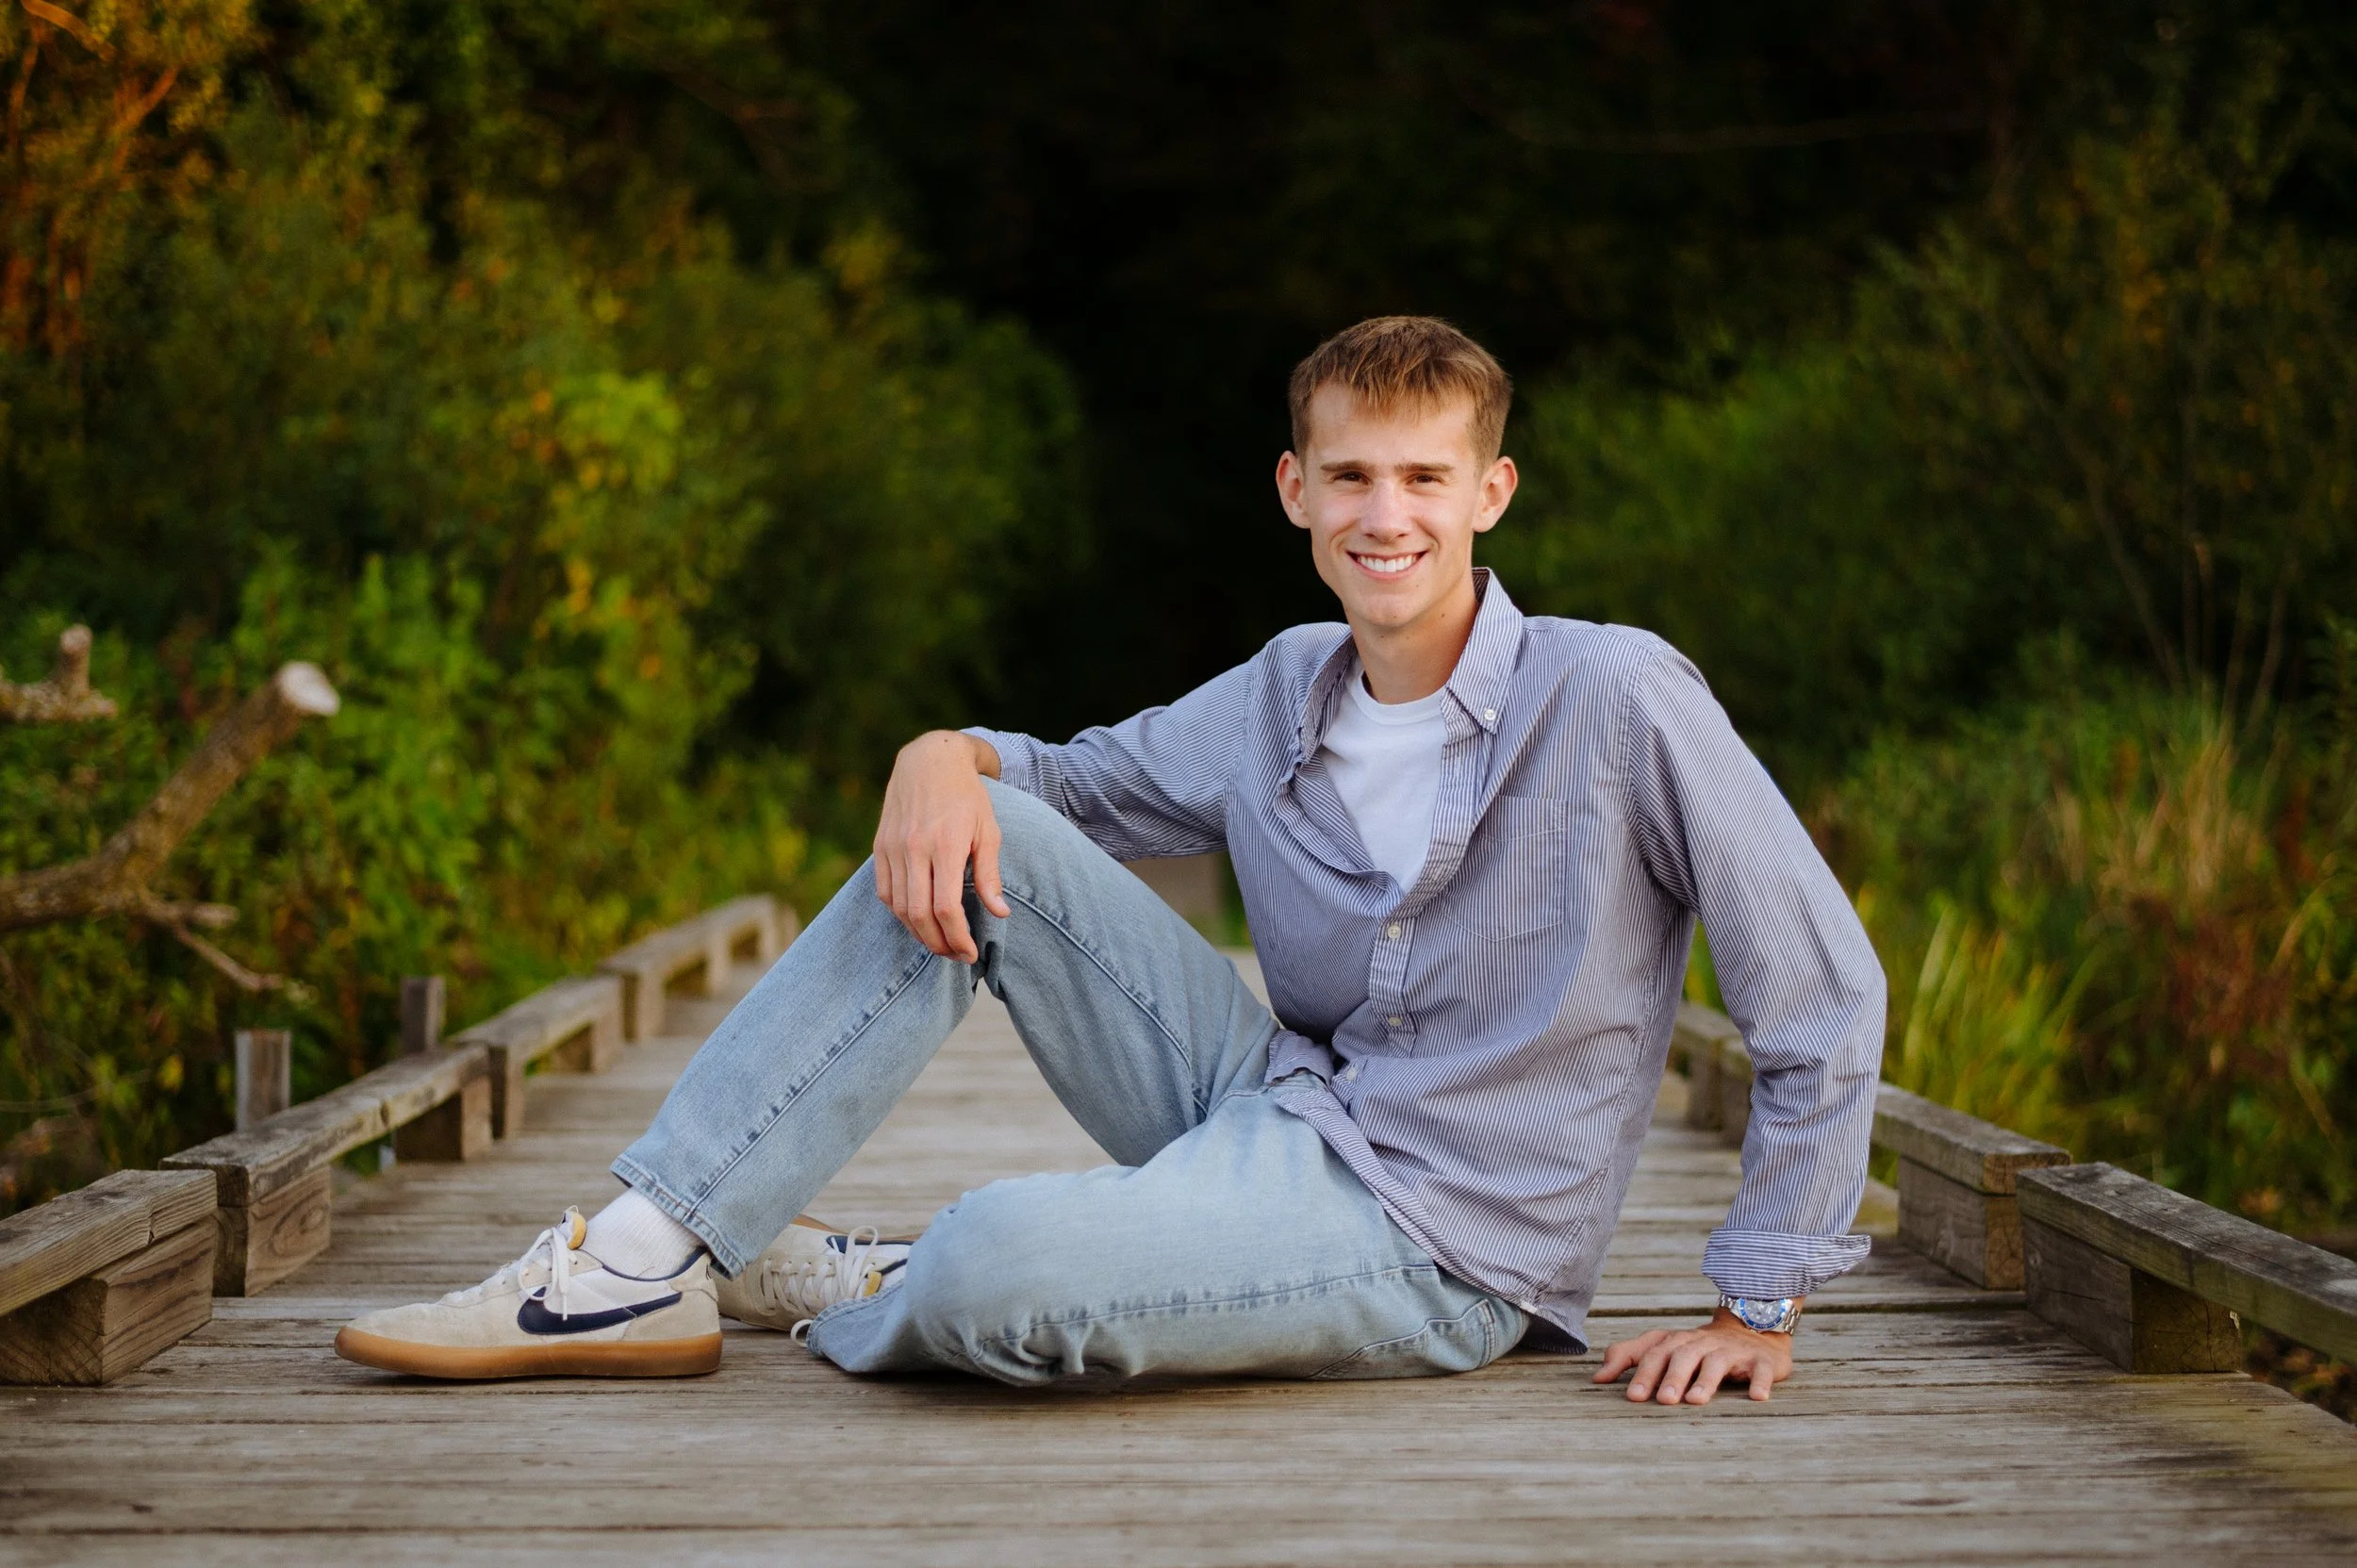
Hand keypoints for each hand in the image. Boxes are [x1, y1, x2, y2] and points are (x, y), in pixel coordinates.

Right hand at [874, 731, 1009, 962]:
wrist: (930, 759)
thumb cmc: (967, 796)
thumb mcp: (988, 831)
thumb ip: (989, 875)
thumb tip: (1000, 914)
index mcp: (946, 845)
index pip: (946, 908)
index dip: (958, 937)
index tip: (970, 953)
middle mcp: (914, 848)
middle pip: (919, 915)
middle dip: (939, 944)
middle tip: (956, 955)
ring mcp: (893, 848)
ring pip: (899, 908)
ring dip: (918, 933)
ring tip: (939, 942)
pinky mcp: (879, 846)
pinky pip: (884, 891)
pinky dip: (899, 912)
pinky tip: (917, 920)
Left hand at [1593, 1308, 1795, 1405]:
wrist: (1752, 1329)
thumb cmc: (1698, 1347)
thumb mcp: (1664, 1348)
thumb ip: (1629, 1357)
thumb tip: (1597, 1379)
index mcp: (1677, 1341)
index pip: (1655, 1352)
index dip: (1642, 1372)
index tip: (1632, 1396)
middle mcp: (1702, 1343)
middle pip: (1683, 1355)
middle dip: (1671, 1377)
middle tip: (1663, 1400)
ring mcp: (1732, 1351)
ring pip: (1717, 1362)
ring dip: (1706, 1380)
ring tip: (1696, 1401)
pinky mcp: (1761, 1360)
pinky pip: (1761, 1370)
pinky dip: (1759, 1382)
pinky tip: (1757, 1397)